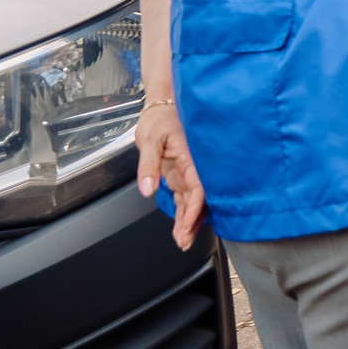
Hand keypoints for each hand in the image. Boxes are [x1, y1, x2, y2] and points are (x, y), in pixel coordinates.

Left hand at [136, 98, 207, 251]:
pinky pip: (188, 197)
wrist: (163, 107)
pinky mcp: (182, 174)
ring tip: (183, 241)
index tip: (189, 224)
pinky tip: (183, 228)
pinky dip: (186, 213)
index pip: (199, 187)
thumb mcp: (150, 140)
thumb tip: (147, 189)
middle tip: (184, 241)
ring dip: (190, 222)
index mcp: (191, 157)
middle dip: (193, 222)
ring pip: (194, 201)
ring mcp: (189, 172)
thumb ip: (148, 166)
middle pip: (199, 199)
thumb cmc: (159, 119)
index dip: (196, 207)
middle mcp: (194, 167)